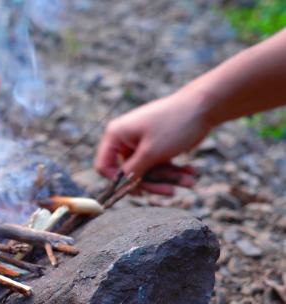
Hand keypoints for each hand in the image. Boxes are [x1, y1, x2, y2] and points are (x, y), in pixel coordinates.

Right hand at [94, 90, 212, 194]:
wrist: (203, 106)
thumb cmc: (173, 125)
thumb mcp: (151, 153)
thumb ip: (133, 171)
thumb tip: (122, 186)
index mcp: (116, 135)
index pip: (104, 165)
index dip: (117, 181)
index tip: (135, 190)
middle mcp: (126, 139)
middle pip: (131, 172)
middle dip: (154, 182)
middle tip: (171, 192)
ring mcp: (142, 142)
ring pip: (149, 170)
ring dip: (169, 178)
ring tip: (190, 182)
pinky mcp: (157, 145)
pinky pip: (160, 164)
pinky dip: (174, 170)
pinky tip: (190, 172)